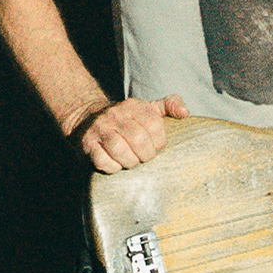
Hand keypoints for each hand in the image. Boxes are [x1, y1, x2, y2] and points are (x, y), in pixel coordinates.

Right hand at [71, 95, 188, 173]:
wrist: (87, 119)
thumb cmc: (125, 119)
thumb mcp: (146, 108)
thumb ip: (169, 105)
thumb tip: (185, 112)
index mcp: (133, 106)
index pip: (154, 125)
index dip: (159, 141)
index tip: (155, 146)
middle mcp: (115, 115)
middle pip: (138, 140)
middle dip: (146, 155)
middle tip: (144, 157)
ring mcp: (100, 129)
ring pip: (120, 150)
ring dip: (130, 162)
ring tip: (131, 161)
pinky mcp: (87, 144)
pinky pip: (103, 160)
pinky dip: (113, 167)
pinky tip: (115, 163)